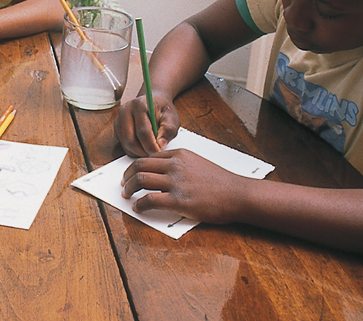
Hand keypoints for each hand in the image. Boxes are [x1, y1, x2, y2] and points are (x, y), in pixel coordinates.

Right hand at [114, 91, 179, 156]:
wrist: (152, 104)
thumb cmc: (162, 110)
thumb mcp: (172, 118)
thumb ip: (168, 130)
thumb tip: (161, 144)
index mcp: (139, 105)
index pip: (142, 131)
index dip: (151, 145)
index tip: (159, 151)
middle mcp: (125, 111)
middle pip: (130, 140)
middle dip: (143, 151)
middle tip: (155, 153)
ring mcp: (119, 120)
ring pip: (126, 145)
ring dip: (139, 152)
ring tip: (151, 149)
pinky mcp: (117, 129)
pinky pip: (124, 146)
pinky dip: (134, 151)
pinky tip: (144, 146)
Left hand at [121, 149, 244, 224]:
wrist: (237, 194)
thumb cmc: (221, 182)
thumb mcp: (198, 163)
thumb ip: (180, 165)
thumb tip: (163, 173)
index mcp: (179, 155)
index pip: (150, 157)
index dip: (137, 166)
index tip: (132, 173)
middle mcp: (175, 165)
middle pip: (140, 165)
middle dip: (128, 175)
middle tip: (124, 184)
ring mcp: (176, 182)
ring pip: (141, 180)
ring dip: (130, 188)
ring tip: (127, 196)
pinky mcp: (178, 200)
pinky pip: (149, 200)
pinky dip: (139, 204)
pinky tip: (138, 208)